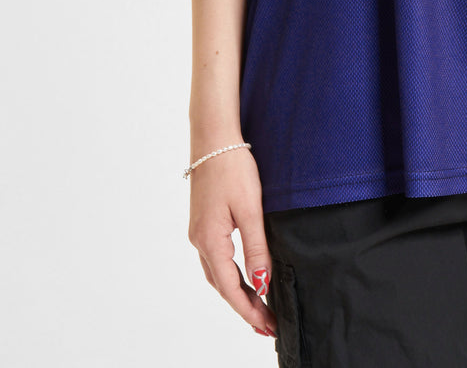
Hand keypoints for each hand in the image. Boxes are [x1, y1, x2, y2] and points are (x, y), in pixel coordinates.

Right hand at [188, 147, 277, 337]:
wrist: (214, 139)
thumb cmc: (232, 169)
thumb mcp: (250, 209)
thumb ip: (257, 248)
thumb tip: (262, 283)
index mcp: (210, 241)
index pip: (231, 288)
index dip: (249, 310)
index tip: (267, 325)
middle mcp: (199, 241)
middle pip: (222, 286)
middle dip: (244, 307)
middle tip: (267, 324)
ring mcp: (199, 233)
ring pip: (218, 274)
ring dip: (237, 293)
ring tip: (259, 308)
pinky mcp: (204, 223)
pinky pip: (217, 259)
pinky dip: (231, 275)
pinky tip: (244, 278)